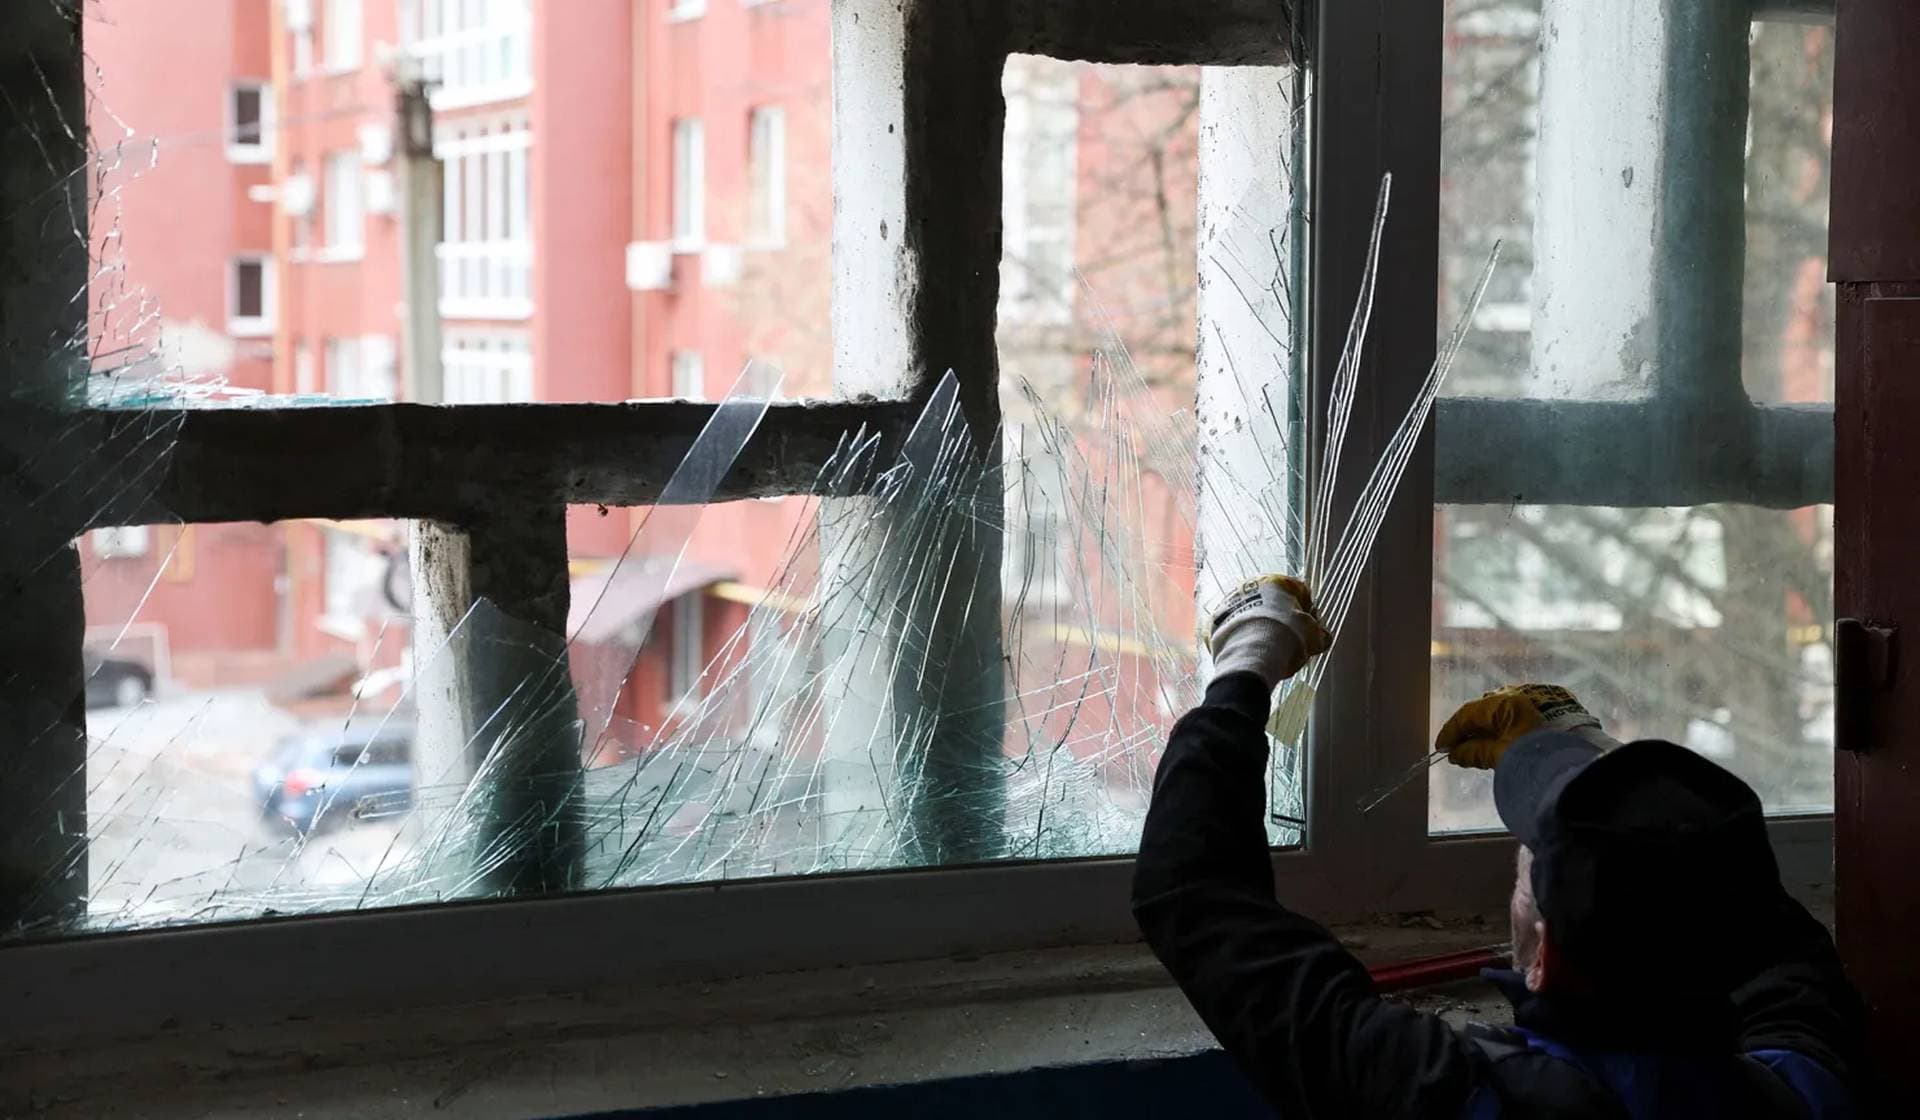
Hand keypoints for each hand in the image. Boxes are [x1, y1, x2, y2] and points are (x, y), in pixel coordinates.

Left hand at [1203, 574, 1331, 689]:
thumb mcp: (1313, 638)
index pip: (1299, 593)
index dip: (1309, 613)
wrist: (1249, 656)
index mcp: (1277, 581)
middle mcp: (1250, 585)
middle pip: (1272, 603)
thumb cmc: (1285, 640)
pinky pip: (1234, 627)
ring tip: (1269, 650)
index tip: (1310, 630)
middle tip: (1289, 641)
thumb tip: (1323, 638)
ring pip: (1251, 614)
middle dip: (1281, 620)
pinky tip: (1251, 652)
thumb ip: (1320, 635)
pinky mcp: (1216, 620)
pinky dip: (1242, 637)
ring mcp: (1230, 602)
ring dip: (1260, 627)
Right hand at [1435, 683, 1620, 768]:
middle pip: (1487, 708)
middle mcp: (1523, 692)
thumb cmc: (1543, 759)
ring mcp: (1543, 695)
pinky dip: (1517, 722)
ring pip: (1509, 707)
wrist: (1589, 763)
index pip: (1468, 714)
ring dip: (1496, 725)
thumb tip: (1455, 753)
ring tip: (1488, 746)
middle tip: (1463, 749)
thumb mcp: (1503, 758)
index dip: (1452, 731)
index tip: (1442, 747)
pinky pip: (1529, 709)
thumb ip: (1475, 753)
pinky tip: (1514, 738)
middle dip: (1474, 728)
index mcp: (1506, 702)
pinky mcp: (1560, 702)